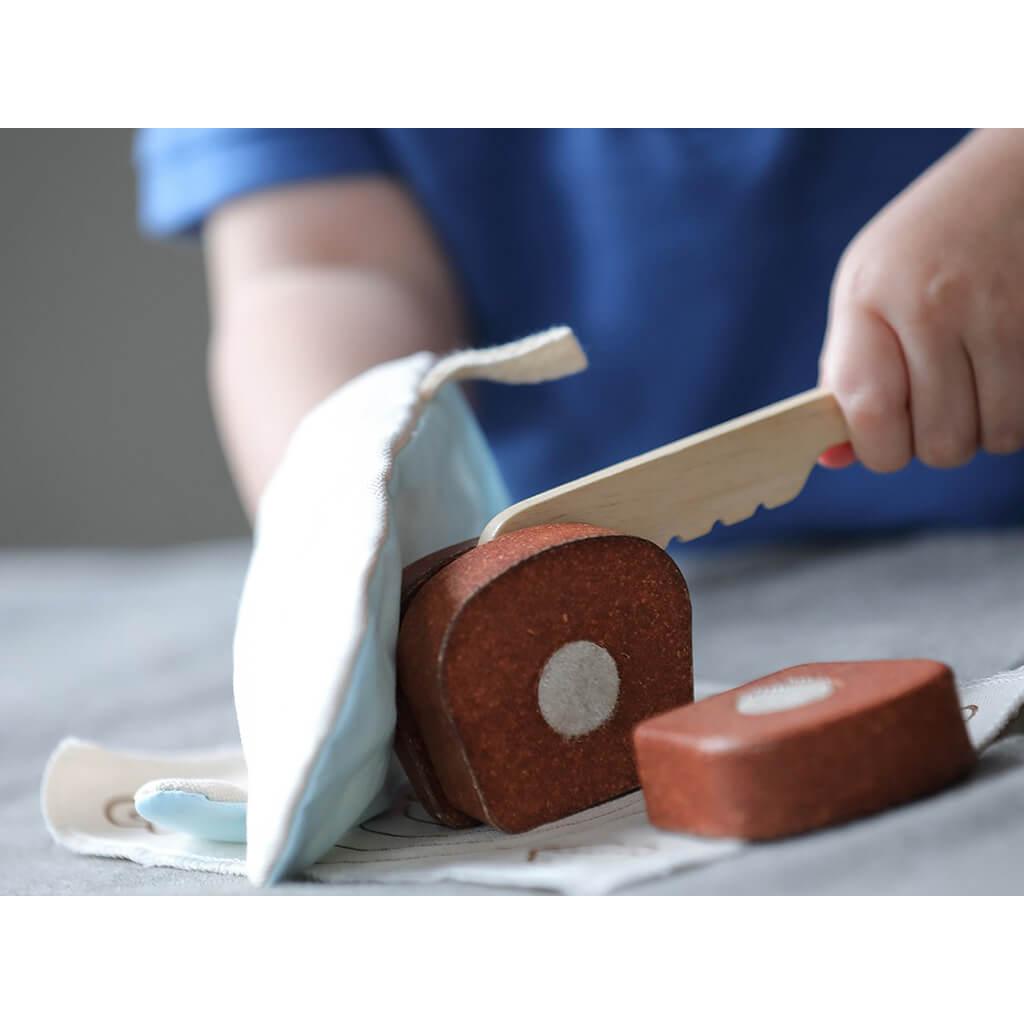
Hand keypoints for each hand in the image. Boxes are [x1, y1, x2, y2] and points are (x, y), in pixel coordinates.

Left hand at [818, 128, 1023, 471]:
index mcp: (872, 298)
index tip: (883, 441)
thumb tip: (832, 459)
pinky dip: (1018, 412)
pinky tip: (1004, 375)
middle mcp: (937, 306)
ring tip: (971, 387)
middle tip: (933, 408)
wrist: (1014, 175)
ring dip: (983, 429)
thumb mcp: (863, 290)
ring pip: (996, 436)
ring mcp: (1004, 314)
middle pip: (940, 442)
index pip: (870, 411)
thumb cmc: (921, 245)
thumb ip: (844, 373)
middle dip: (934, 442)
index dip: (878, 449)